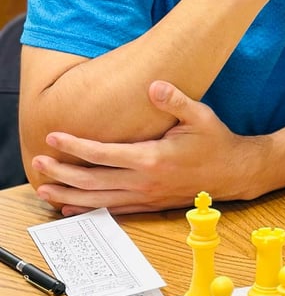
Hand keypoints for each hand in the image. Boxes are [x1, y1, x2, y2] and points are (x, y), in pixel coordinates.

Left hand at [31, 81, 261, 214]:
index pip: (103, 153)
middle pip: (93, 180)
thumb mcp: (200, 116)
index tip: (54, 136)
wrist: (235, 173)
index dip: (75, 145)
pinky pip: (114, 210)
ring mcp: (146, 196)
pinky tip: (72, 209)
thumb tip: (154, 85)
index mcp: (152, 158)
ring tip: (44, 190)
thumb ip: (175, 100)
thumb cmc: (216, 142)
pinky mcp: (150, 205)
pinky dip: (90, 210)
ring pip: (99, 200)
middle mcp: (145, 182)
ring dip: (69, 196)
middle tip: (38, 164)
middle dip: (62, 173)